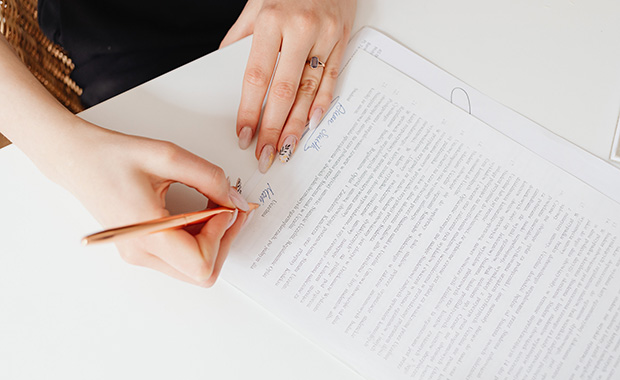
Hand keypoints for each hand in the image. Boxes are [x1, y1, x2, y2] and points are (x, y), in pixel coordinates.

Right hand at [56, 124, 251, 286]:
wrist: (78, 159)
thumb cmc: (114, 156)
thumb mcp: (168, 156)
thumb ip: (210, 179)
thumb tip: (235, 201)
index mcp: (146, 234)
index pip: (200, 263)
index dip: (221, 235)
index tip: (223, 206)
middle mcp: (142, 253)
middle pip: (202, 272)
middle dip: (224, 240)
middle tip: (231, 208)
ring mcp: (141, 254)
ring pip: (195, 268)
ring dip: (214, 239)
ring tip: (216, 206)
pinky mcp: (143, 249)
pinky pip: (182, 257)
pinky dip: (200, 238)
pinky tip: (202, 212)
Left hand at [220, 0, 356, 171]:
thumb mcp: (256, 4)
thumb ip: (240, 38)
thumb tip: (223, 68)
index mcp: (272, 21)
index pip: (256, 77)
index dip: (249, 111)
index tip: (243, 135)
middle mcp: (301, 30)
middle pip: (284, 91)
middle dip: (272, 128)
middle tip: (265, 155)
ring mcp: (326, 36)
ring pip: (309, 90)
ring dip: (296, 124)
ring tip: (285, 148)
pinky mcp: (343, 39)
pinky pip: (332, 78)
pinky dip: (323, 103)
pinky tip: (312, 124)